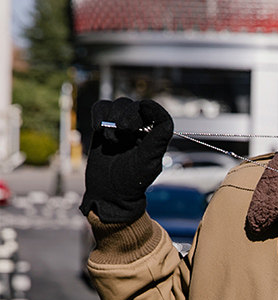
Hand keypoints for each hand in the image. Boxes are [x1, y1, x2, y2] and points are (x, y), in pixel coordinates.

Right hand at [80, 97, 173, 222]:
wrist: (108, 194)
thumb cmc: (132, 181)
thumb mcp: (148, 160)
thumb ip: (158, 137)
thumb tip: (158, 111)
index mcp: (153, 136)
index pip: (154, 112)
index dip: (149, 108)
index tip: (142, 108)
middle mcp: (138, 129)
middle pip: (133, 106)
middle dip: (127, 115)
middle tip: (123, 130)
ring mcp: (119, 127)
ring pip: (117, 105)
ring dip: (112, 118)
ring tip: (111, 140)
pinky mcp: (102, 127)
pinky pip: (101, 108)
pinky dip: (98, 114)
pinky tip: (97, 129)